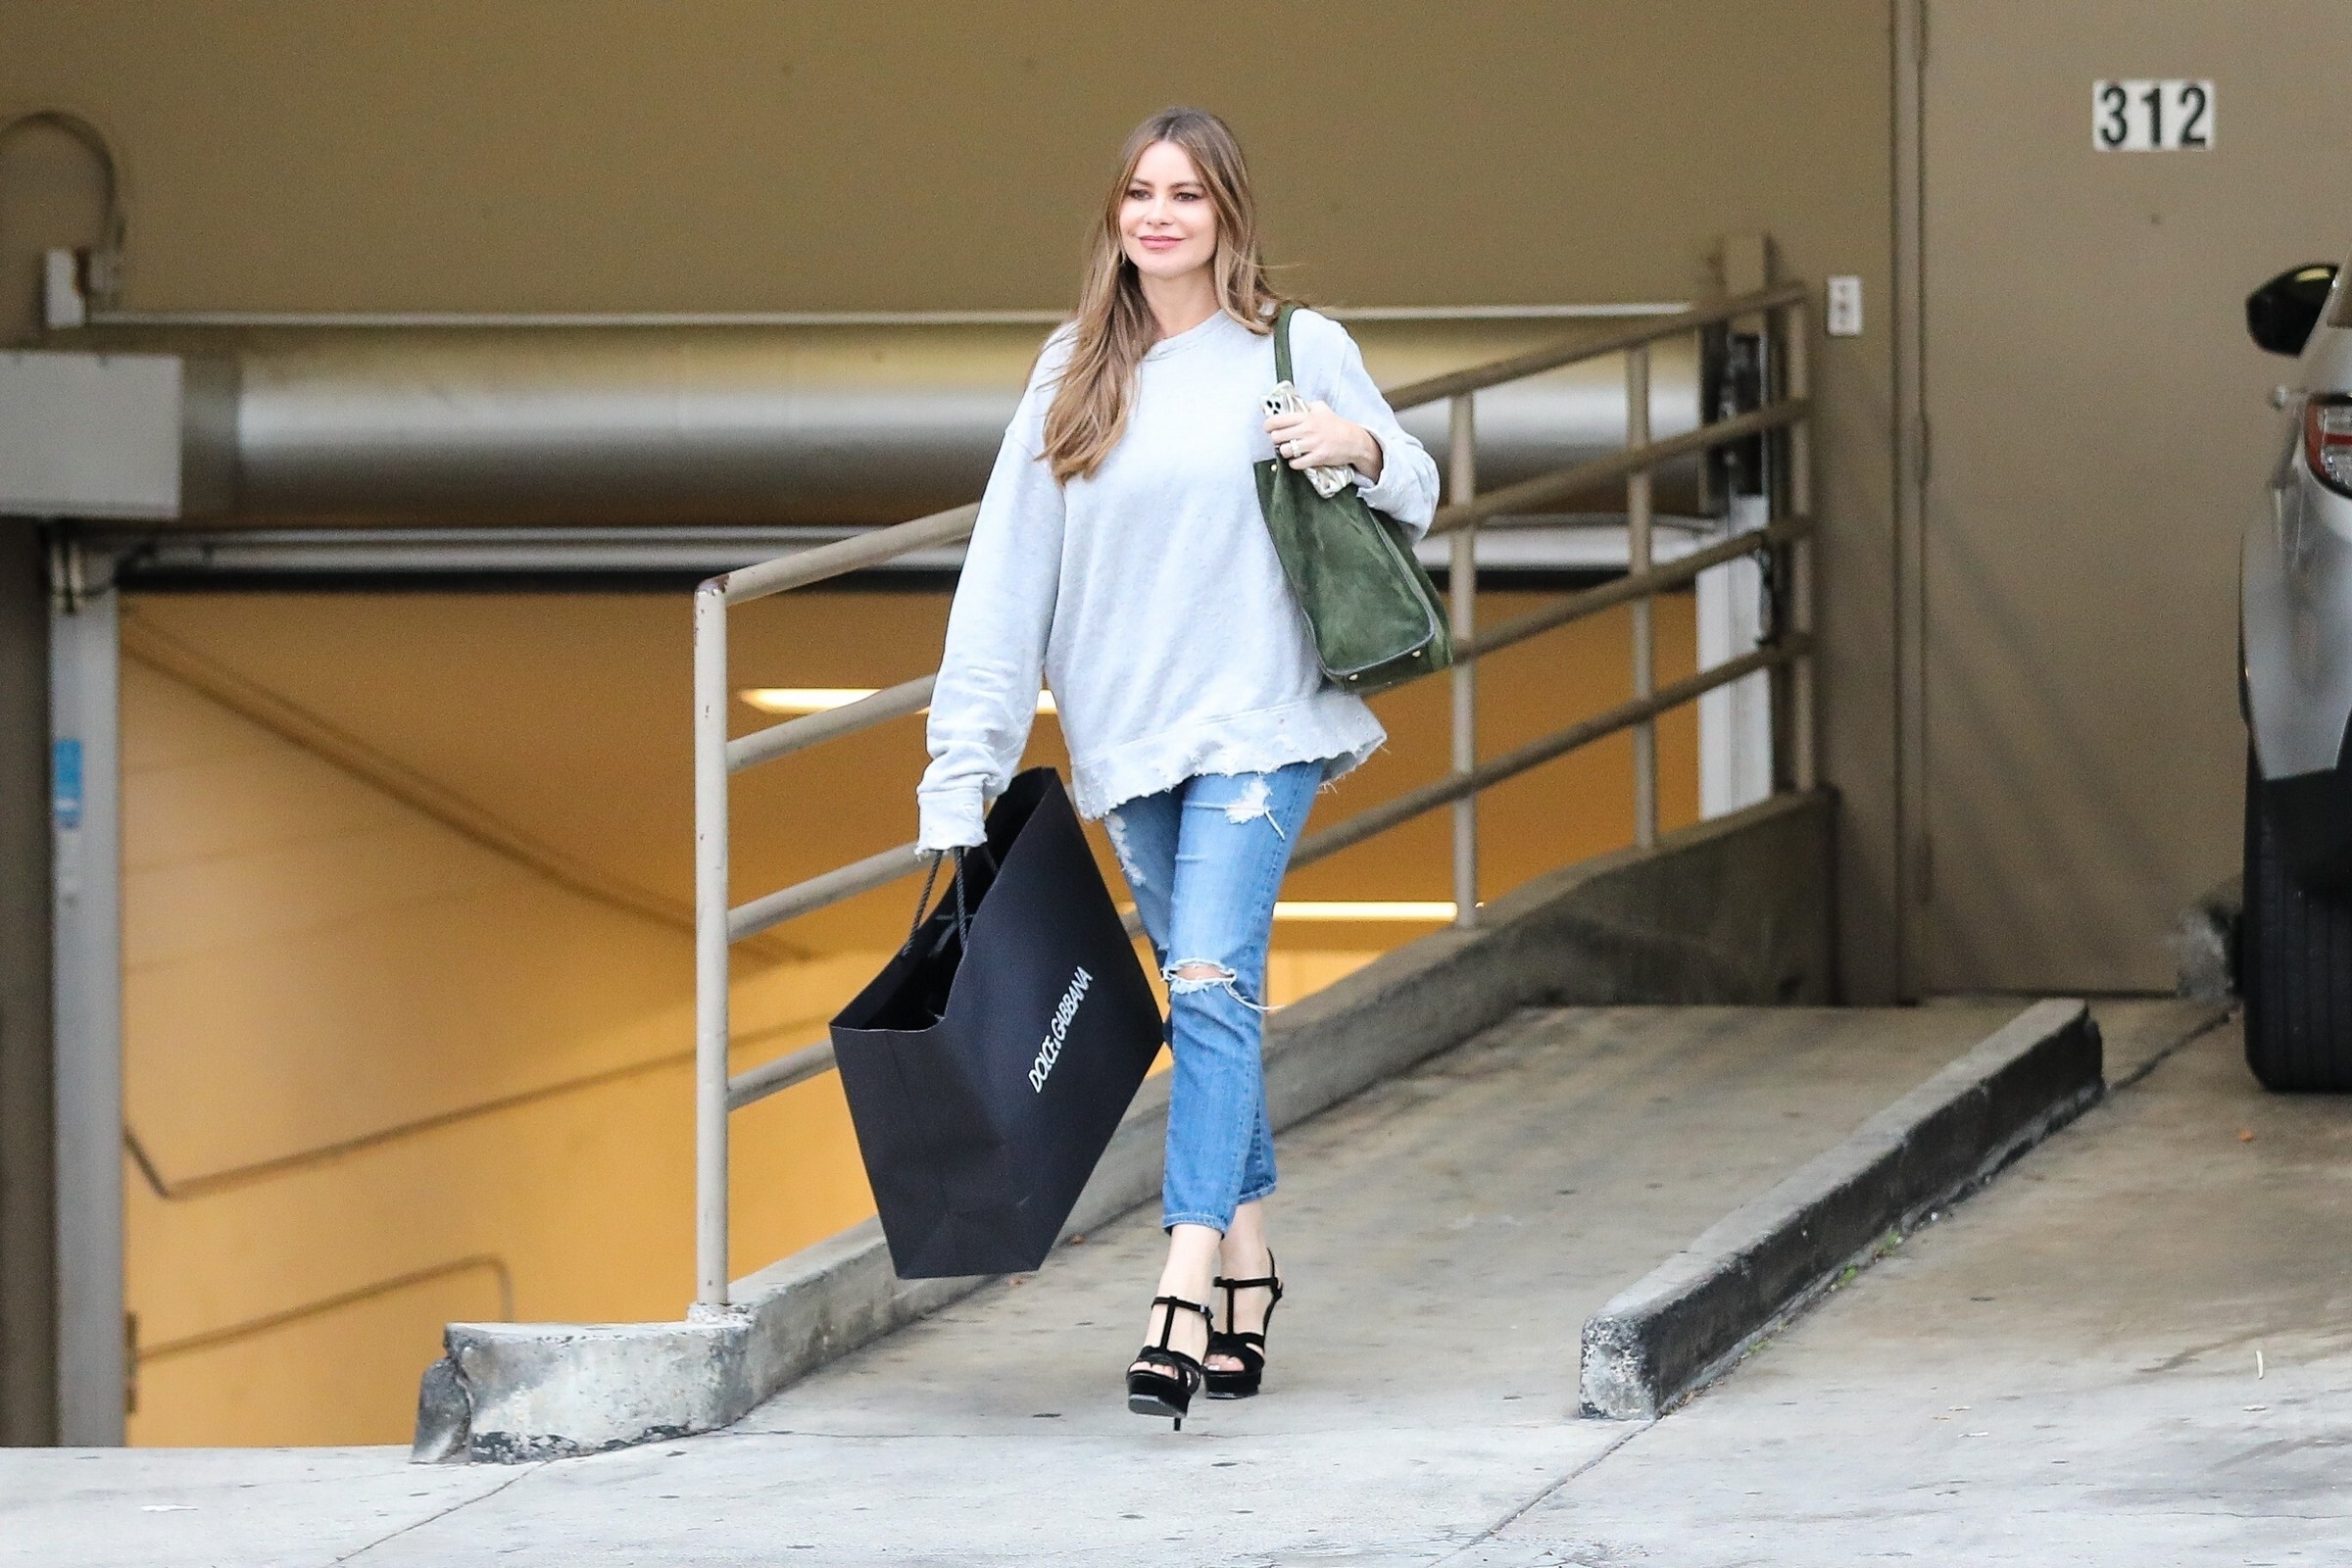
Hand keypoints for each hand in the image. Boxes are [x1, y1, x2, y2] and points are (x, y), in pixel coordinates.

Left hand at [1264, 400, 1383, 481]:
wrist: (1354, 440)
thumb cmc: (1336, 424)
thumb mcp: (1321, 408)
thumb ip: (1305, 406)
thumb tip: (1290, 405)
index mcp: (1306, 417)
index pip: (1278, 420)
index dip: (1268, 425)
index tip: (1268, 428)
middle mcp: (1307, 430)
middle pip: (1277, 437)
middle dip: (1276, 440)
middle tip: (1281, 440)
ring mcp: (1312, 444)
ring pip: (1285, 451)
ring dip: (1285, 452)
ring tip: (1290, 450)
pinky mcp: (1318, 458)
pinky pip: (1296, 463)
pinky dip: (1294, 463)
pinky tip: (1298, 459)